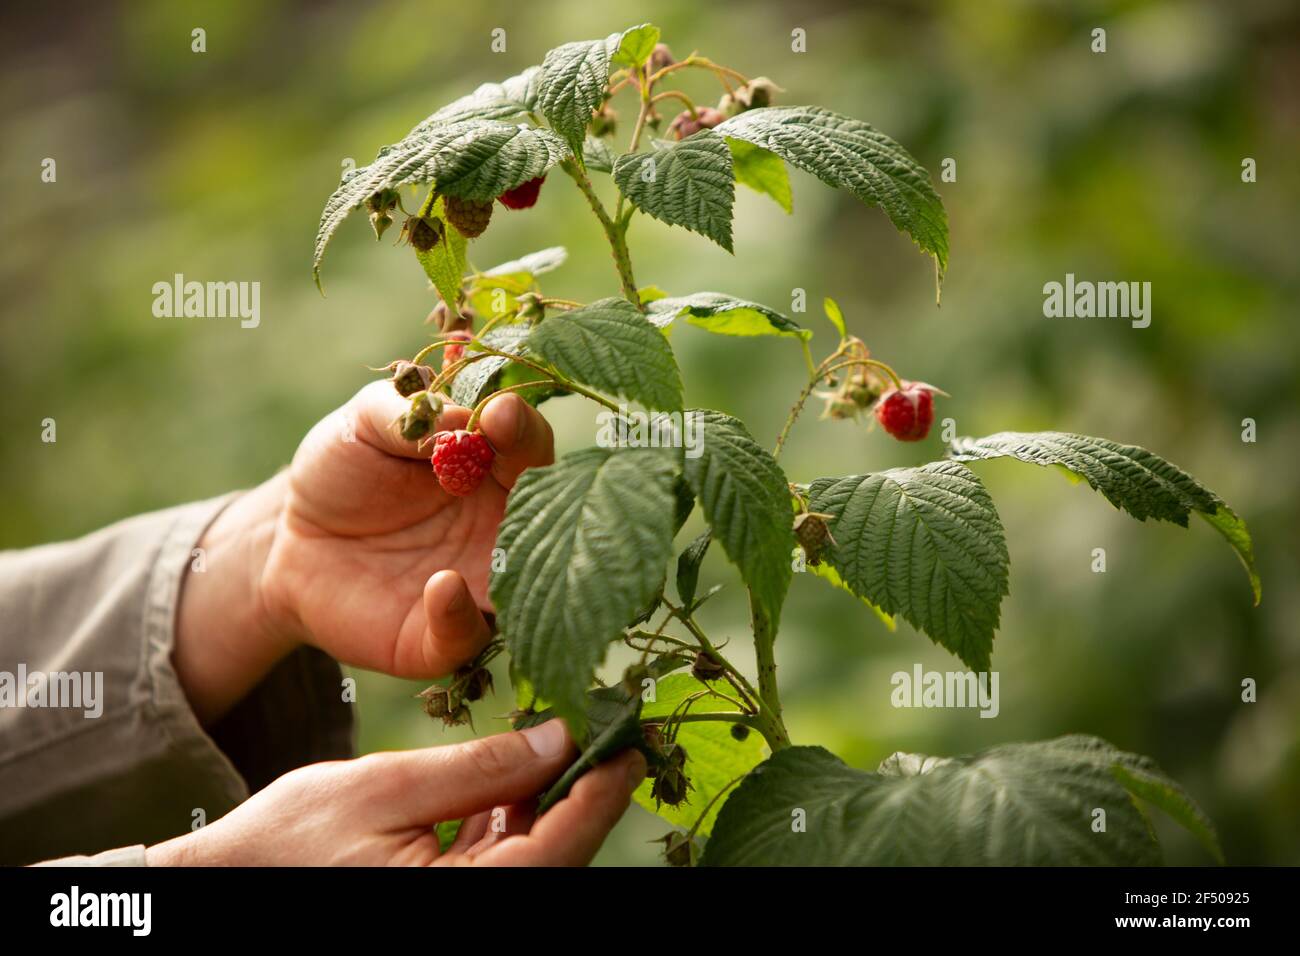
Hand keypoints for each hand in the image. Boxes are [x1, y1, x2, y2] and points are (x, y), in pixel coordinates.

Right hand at [145, 721, 645, 865]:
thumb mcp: (384, 787)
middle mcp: (471, 909)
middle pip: (557, 852)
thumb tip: (558, 737)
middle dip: (584, 790)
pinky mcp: (448, 894)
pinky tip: (516, 766)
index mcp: (461, 901)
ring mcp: (462, 904)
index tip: (634, 741)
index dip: (603, 792)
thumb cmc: (290, 841)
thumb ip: (477, 768)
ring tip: (564, 732)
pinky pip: (504, 856)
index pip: (559, 847)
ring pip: (535, 852)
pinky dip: (515, 812)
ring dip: (552, 797)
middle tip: (609, 727)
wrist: (226, 883)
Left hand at [174, 383, 553, 721]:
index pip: (528, 447)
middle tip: (517, 476)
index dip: (521, 429)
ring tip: (499, 537)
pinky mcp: (438, 636)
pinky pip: (467, 637)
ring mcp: (476, 584)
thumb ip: (408, 414)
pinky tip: (442, 585)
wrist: (294, 541)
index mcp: (492, 468)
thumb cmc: (343, 471)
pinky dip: (460, 615)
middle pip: (549, 520)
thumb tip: (462, 419)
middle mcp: (500, 528)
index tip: (501, 414)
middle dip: (545, 496)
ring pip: (526, 587)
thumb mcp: (362, 424)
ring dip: (523, 564)